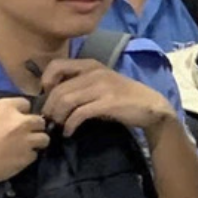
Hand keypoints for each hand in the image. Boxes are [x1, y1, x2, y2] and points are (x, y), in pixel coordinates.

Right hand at [0, 96, 48, 188]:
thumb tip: (5, 124)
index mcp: (6, 107)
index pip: (25, 103)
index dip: (22, 112)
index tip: (18, 118)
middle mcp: (21, 120)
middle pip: (39, 121)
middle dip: (34, 127)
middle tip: (26, 134)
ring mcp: (27, 139)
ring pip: (44, 138)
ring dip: (37, 142)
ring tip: (27, 147)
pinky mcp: (28, 157)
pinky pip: (35, 155)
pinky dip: (28, 157)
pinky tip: (18, 159)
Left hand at [35, 56, 172, 136]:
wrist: (151, 106)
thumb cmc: (123, 97)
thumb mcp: (100, 84)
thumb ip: (80, 85)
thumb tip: (54, 96)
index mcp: (90, 65)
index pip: (56, 65)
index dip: (46, 82)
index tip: (47, 98)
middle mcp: (94, 72)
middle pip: (58, 88)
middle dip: (49, 107)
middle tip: (49, 120)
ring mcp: (102, 87)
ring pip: (66, 100)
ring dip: (58, 116)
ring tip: (58, 126)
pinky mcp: (108, 103)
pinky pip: (80, 113)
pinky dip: (70, 125)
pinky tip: (69, 132)